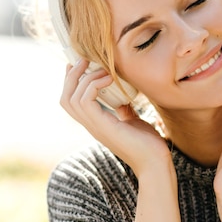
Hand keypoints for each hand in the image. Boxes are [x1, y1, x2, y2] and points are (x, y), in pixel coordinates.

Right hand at [60, 59, 169, 174]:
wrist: (155, 162)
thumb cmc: (147, 143)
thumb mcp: (132, 120)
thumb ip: (124, 109)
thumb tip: (123, 98)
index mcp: (95, 123)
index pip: (71, 101)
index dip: (70, 81)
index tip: (78, 63)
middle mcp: (90, 125)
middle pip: (65, 98)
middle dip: (71, 76)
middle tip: (84, 59)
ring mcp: (94, 127)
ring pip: (71, 99)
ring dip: (84, 78)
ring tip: (102, 68)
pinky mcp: (102, 126)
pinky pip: (85, 101)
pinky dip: (94, 85)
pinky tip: (109, 78)